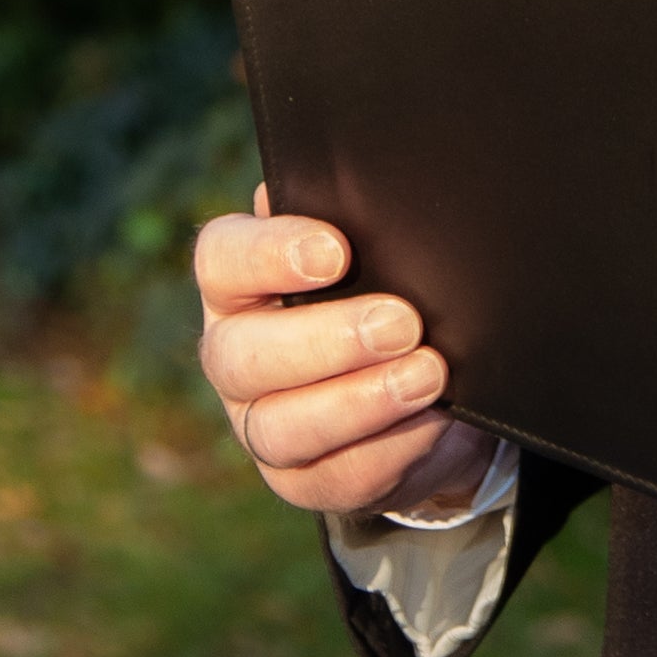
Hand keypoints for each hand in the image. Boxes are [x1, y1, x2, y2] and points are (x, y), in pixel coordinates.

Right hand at [196, 185, 501, 521]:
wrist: (426, 387)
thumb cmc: (387, 291)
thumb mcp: (374, 249)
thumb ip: (354, 214)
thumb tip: (358, 175)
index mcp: (238, 284)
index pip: (222, 260)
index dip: (269, 256)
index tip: (336, 252)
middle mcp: (234, 355)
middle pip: (243, 355)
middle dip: (326, 340)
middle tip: (403, 322)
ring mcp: (259, 426)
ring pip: (281, 428)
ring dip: (359, 402)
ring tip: (429, 374)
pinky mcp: (302, 482)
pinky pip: (335, 479)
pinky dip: (389, 451)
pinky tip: (434, 423)